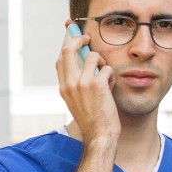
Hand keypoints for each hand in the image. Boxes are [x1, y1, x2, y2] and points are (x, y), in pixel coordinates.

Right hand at [56, 22, 120, 144]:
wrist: (100, 136)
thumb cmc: (93, 119)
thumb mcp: (78, 100)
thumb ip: (78, 83)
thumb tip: (85, 61)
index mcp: (63, 87)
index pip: (60, 58)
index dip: (67, 44)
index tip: (74, 36)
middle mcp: (69, 83)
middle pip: (68, 48)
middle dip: (79, 38)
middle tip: (88, 38)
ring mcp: (81, 83)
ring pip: (93, 55)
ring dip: (103, 62)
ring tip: (106, 77)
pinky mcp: (97, 85)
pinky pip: (107, 68)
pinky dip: (111, 76)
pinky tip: (111, 89)